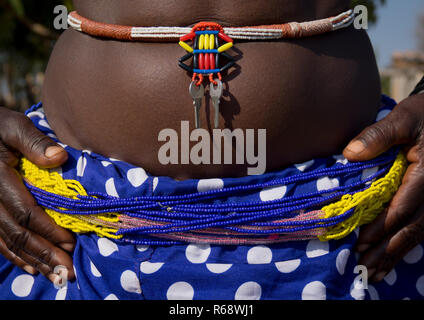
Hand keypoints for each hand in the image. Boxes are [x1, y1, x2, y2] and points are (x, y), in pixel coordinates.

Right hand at [0, 107, 74, 282]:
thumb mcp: (12, 125)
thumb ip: (34, 141)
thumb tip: (59, 158)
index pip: (25, 212)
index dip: (48, 230)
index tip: (71, 243)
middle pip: (17, 233)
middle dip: (44, 253)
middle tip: (67, 270)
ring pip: (7, 241)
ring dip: (32, 260)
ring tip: (55, 275)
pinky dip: (14, 255)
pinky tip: (31, 266)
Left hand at [343, 93, 423, 281]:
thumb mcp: (404, 118)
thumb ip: (378, 135)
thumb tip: (350, 154)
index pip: (402, 208)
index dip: (380, 227)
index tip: (359, 241)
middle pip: (409, 228)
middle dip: (385, 249)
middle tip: (362, 267)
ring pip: (417, 233)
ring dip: (394, 254)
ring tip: (373, 273)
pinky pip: (421, 228)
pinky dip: (404, 245)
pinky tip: (390, 260)